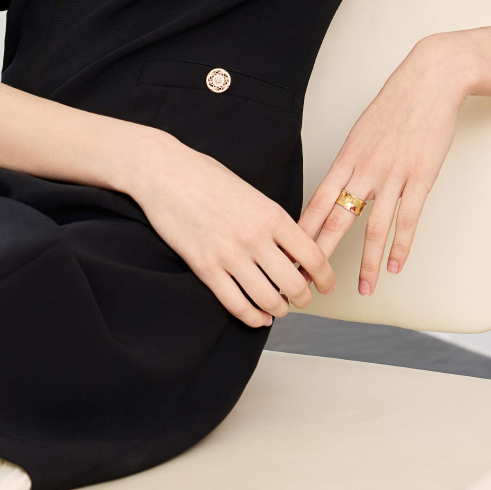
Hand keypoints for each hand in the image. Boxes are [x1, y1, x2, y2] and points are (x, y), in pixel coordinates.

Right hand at [132, 136, 336, 327]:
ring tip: (279, 308)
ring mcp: (229, 254)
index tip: (326, 285)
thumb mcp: (251, 193)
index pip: (313, 256)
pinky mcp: (205, 267)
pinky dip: (252, 317)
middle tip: (301, 298)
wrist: (165, 172)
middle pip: (295, 285)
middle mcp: (255, 237)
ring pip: (268, 300)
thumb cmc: (206, 177)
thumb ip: (273, 222)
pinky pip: (237, 305)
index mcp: (272, 214)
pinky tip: (257, 316)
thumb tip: (291, 253)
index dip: (325, 278)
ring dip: (279, 310)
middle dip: (302, 298)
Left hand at [299, 37, 466, 295]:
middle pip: (337, 220)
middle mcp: (365, 170)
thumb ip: (352, 161)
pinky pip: (408, 220)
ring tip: (363, 288)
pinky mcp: (420, 178)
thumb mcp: (363, 131)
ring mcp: (393, 176)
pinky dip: (401, 246)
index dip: (302, 231)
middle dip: (321, 255)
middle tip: (310, 282)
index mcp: (346, 157)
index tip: (289, 253)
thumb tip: (339, 186)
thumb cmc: (395, 104)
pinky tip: (395, 266)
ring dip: (367, 263)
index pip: (317, 202)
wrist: (429, 82)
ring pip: (374, 228)